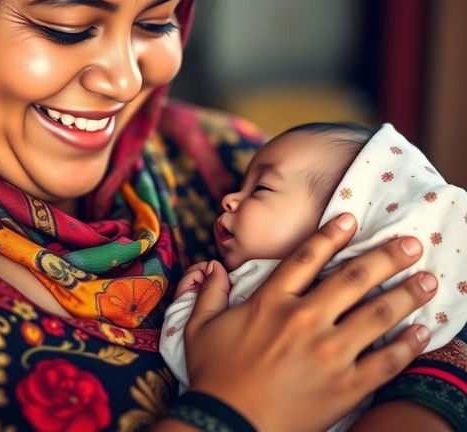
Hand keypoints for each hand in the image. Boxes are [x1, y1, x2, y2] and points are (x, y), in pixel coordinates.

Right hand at [183, 213, 436, 431]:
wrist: (228, 426)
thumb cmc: (214, 375)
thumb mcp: (199, 327)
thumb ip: (207, 292)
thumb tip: (210, 266)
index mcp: (271, 301)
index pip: (307, 257)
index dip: (330, 234)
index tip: (351, 218)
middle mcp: (304, 319)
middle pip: (352, 279)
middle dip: (386, 258)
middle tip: (411, 245)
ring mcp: (328, 353)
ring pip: (375, 315)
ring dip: (405, 295)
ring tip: (428, 280)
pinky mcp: (345, 387)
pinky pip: (384, 362)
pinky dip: (407, 346)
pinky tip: (422, 332)